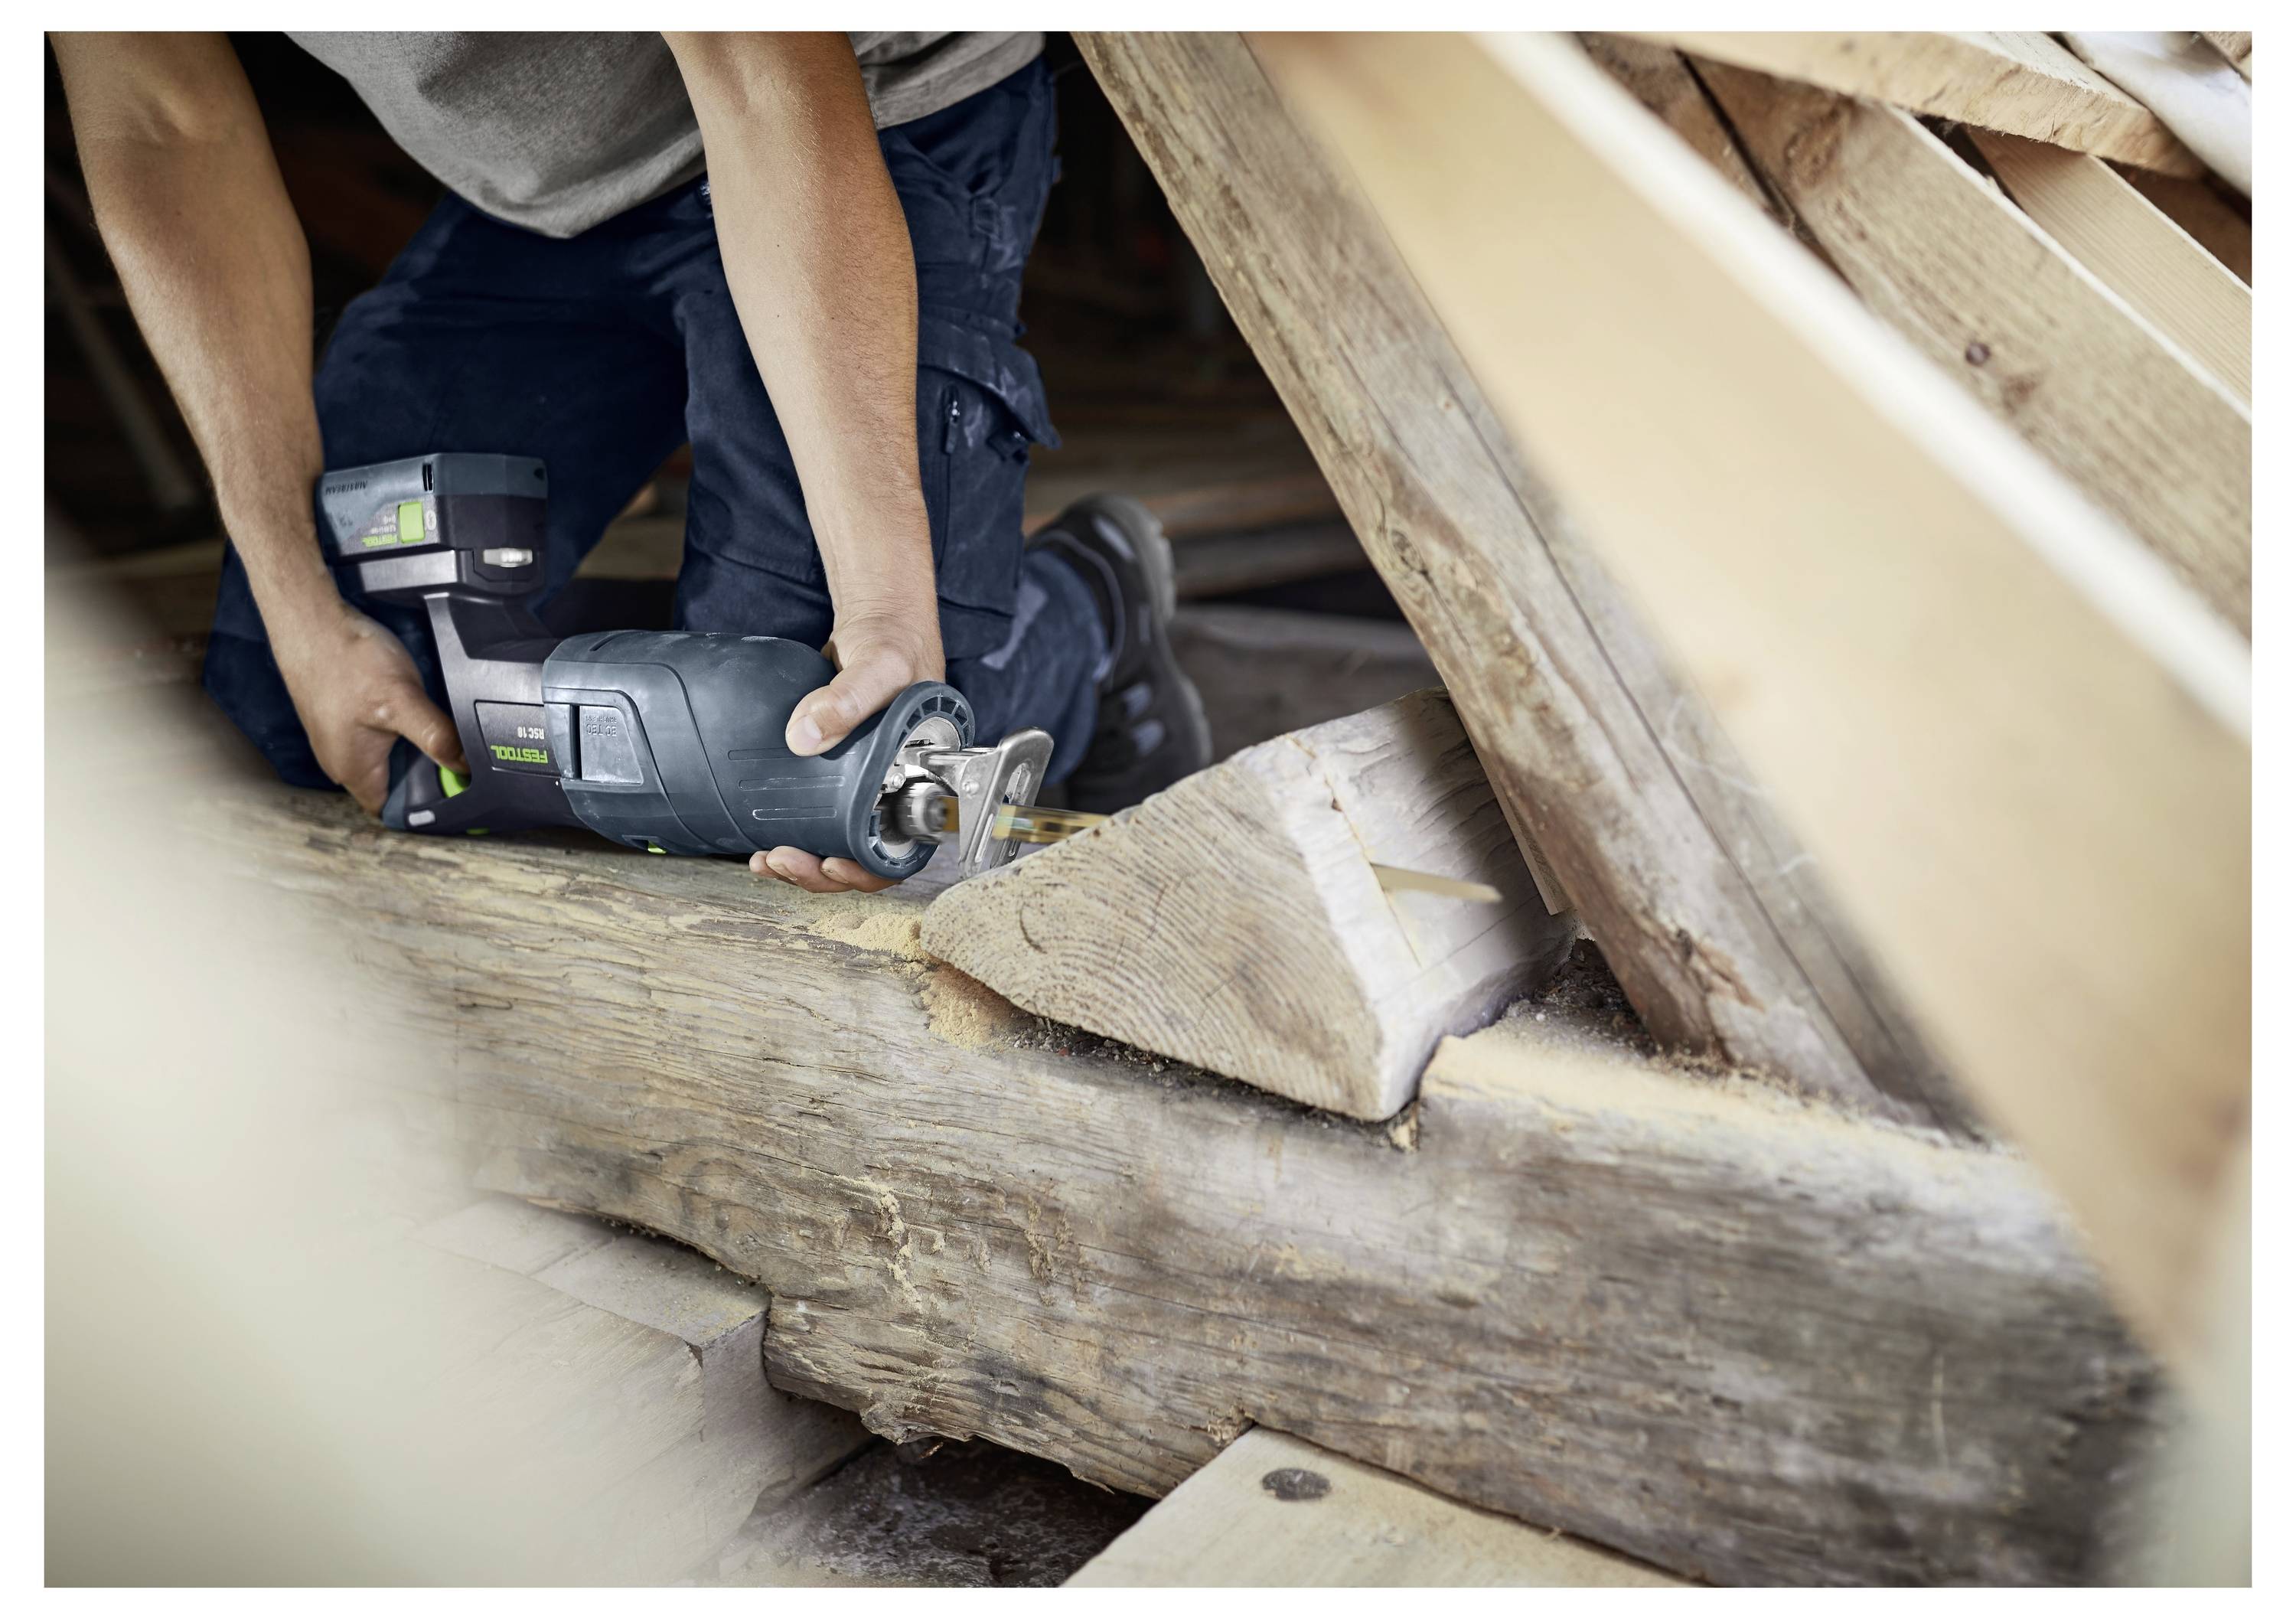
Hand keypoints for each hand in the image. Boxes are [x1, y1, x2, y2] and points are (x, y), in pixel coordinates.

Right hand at [272, 598, 466, 815]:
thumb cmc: (347, 659)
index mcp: (353, 771)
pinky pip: (383, 736)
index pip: (395, 811)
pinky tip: (423, 714)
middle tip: (466, 763)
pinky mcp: (347, 716)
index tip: (461, 798)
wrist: (310, 619)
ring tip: (449, 738)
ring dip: (419, 751)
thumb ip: (436, 737)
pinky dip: (405, 731)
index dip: (428, 810)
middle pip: (397, 785)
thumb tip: (467, 767)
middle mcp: (344, 761)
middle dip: (430, 778)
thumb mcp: (402, 701)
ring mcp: (343, 738)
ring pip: (392, 758)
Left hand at [752, 606, 943, 894]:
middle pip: (861, 855)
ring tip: (766, 860)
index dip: (865, 868)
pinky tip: (762, 838)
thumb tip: (803, 736)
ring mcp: (861, 785)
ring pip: (835, 843)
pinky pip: (815, 817)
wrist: (875, 621)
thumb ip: (849, 698)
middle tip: (783, 859)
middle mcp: (892, 789)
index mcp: (920, 779)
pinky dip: (790, 832)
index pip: (900, 846)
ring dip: (802, 861)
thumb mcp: (881, 666)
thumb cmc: (896, 642)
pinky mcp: (833, 774)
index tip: (830, 862)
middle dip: (820, 871)